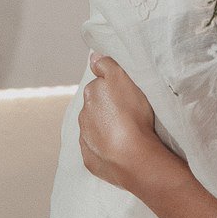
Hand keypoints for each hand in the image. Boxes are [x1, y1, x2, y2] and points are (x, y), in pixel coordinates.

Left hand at [78, 54, 166, 193]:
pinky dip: (103, 148)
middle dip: (106, 108)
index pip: (99, 85)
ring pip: (94, 128)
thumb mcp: (122, 78)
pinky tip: (117, 149)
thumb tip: (93, 57)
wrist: (132, 156)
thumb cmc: (132, 115)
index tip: (124, 95)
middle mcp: (84, 115)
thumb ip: (106, 65)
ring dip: (104, 128)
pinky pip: (95, 149)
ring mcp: (86, 138)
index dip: (112, 89)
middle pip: (95, 107)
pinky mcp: (90, 159)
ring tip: (125, 133)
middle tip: (127, 113)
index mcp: (91, 94)